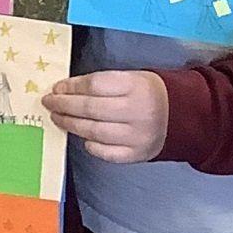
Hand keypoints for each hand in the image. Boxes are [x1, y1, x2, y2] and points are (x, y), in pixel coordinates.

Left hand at [42, 70, 167, 162]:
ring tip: (57, 118)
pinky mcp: (136, 154)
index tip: (57, 88)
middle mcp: (136, 112)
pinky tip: (82, 137)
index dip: (71, 87)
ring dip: (70, 125)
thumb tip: (66, 90)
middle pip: (90, 109)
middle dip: (64, 106)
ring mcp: (136, 136)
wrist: (182, 117)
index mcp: (136, 86)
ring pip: (93, 132)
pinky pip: (105, 152)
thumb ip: (103, 83)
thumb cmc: (150, 93)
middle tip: (49, 103)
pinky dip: (90, 144)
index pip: (94, 86)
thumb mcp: (133, 77)